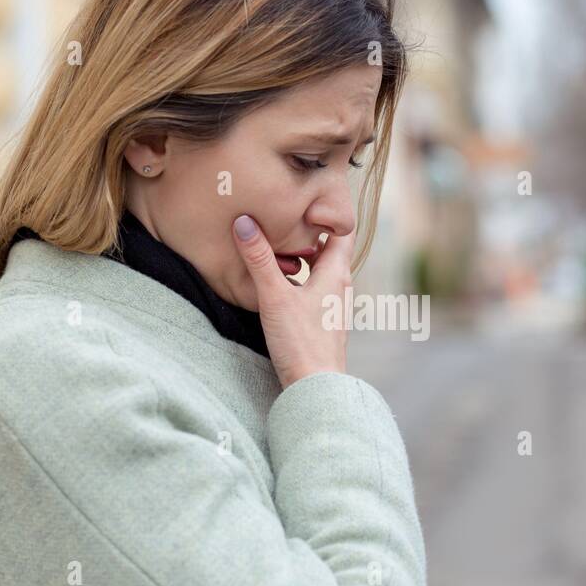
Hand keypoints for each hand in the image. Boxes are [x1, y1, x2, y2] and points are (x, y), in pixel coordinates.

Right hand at [232, 214, 351, 389]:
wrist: (316, 388)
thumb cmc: (301, 342)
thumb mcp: (275, 296)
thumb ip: (259, 259)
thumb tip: (244, 221)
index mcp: (336, 272)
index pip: (341, 230)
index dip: (328, 212)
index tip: (308, 197)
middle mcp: (340, 286)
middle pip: (330, 249)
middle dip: (310, 233)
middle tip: (287, 216)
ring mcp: (334, 305)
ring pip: (321, 270)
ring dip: (304, 257)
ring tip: (280, 246)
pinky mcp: (325, 322)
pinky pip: (315, 289)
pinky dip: (302, 278)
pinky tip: (282, 284)